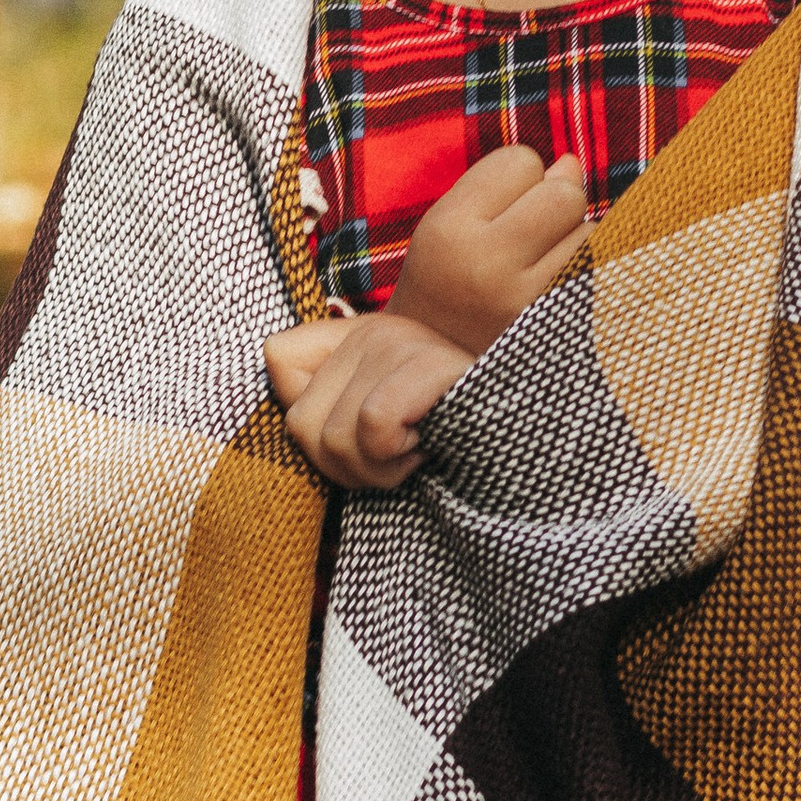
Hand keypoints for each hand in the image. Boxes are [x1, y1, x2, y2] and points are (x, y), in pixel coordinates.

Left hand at [265, 311, 470, 490]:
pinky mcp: (432, 364)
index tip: (359, 436)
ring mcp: (403, 342)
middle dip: (345, 468)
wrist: (524, 442)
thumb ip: (323, 405)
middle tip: (396, 458)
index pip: (276, 356)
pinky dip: (398, 459)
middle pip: (300, 424)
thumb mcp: (375, 428)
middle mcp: (374, 329)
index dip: (306, 419)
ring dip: (377, 471)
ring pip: (334, 437)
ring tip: (416, 452)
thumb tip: (280, 382)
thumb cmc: (444, 444)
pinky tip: (430, 447)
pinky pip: (374, 427)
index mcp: (356, 337)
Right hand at [392, 144, 588, 355]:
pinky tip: (555, 287)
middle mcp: (485, 265)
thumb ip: (505, 185)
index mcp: (447, 230)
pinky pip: (598, 273)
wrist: (434, 368)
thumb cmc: (448, 279)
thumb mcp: (452, 224)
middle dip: (554, 202)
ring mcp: (526, 302)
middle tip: (525, 234)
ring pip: (590, 232)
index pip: (520, 162)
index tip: (495, 209)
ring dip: (573, 239)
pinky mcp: (557, 329)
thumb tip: (573, 163)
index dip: (515, 180)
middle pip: (564, 193)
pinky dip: (586, 270)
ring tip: (535, 266)